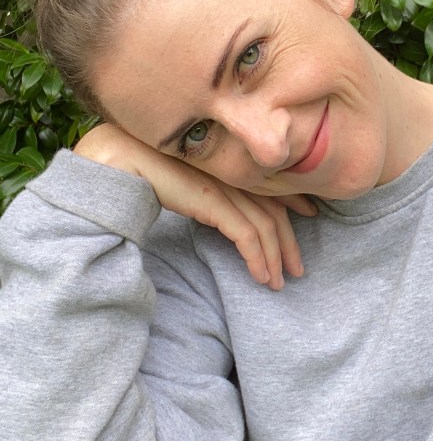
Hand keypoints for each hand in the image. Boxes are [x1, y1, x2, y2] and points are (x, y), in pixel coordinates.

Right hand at [74, 124, 315, 288]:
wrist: (117, 159)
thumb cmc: (143, 167)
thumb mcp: (187, 180)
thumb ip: (208, 190)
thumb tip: (220, 210)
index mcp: (228, 164)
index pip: (270, 185)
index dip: (292, 202)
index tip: (308, 216)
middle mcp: (232, 172)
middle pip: (273, 209)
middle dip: (289, 240)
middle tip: (298, 267)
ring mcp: (224, 186)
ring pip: (265, 225)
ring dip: (275, 258)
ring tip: (280, 281)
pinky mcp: (213, 202)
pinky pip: (247, 236)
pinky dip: (258, 258)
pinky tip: (262, 277)